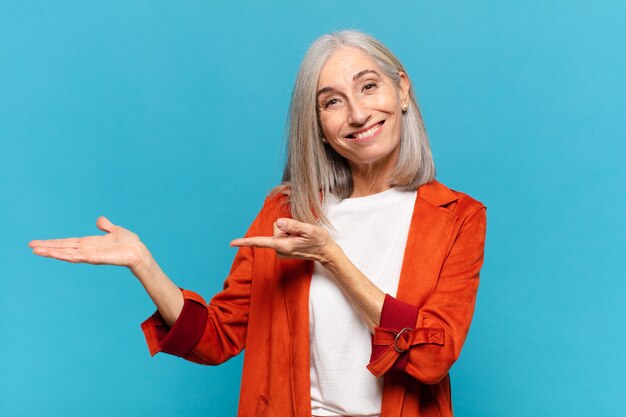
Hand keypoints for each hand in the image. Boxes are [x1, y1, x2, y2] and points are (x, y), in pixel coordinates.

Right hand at [29, 216, 147, 270]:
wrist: (139, 251)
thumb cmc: (129, 243)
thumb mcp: (115, 231)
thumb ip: (106, 226)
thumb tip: (99, 220)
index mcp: (89, 243)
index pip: (67, 243)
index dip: (54, 243)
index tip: (39, 243)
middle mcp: (86, 249)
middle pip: (63, 248)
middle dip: (47, 247)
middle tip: (30, 246)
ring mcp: (89, 255)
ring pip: (66, 253)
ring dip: (51, 252)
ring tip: (36, 250)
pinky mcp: (95, 258)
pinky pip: (77, 256)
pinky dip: (65, 255)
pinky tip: (54, 254)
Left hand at [230, 218, 338, 264]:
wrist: (326, 252)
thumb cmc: (319, 241)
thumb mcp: (309, 230)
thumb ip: (293, 225)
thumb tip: (278, 222)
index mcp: (283, 245)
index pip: (261, 242)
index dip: (246, 242)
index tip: (232, 243)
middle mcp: (280, 250)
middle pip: (275, 228)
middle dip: (287, 227)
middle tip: (301, 233)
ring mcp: (281, 250)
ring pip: (279, 231)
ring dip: (290, 231)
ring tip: (302, 236)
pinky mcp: (284, 248)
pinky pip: (283, 234)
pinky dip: (291, 234)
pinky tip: (300, 239)